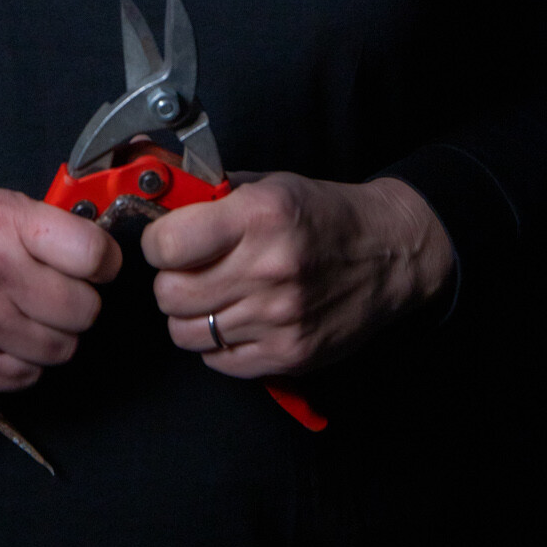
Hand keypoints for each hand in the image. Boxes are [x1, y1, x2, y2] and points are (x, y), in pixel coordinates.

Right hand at [0, 170, 121, 393]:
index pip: (93, 254)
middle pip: (84, 311)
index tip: (94, 264)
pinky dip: (23, 361)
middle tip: (54, 291)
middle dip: (78, 302)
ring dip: (52, 336)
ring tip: (22, 313)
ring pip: (61, 350)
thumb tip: (101, 250)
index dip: (103, 262)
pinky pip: (27, 376)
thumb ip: (40, 224)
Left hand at [141, 173, 454, 377]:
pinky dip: (216, 343)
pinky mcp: (289, 355)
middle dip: (169, 281)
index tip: (166, 241)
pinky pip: (218, 361)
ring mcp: (279, 318)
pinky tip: (236, 319)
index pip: (167, 245)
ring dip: (190, 315)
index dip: (157, 243)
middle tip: (188, 270)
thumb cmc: (325, 214)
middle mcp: (268, 269)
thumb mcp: (271, 185)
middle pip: (170, 294)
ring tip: (213, 296)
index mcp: (259, 216)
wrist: (390, 254)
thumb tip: (158, 199)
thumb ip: (213, 195)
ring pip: (186, 333)